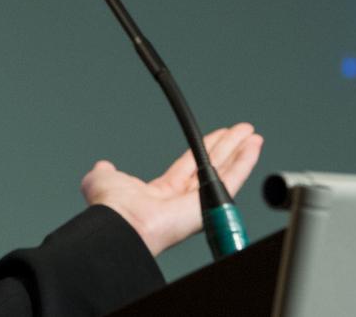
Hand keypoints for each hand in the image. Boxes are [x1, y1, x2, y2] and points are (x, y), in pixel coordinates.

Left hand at [80, 123, 262, 256]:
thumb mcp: (103, 180)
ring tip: (252, 135)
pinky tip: (253, 146)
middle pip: (211, 165)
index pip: (189, 166)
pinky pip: (230, 180)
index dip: (203, 149)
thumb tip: (103, 166)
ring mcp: (197, 204)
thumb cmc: (111, 209)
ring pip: (224, 171)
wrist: (120, 224)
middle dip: (228, 147)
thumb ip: (106, 171)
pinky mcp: (208, 205)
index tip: (218, 136)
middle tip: (242, 131)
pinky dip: (244, 162)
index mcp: (161, 193)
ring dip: (240, 152)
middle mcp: (181, 200)